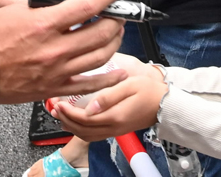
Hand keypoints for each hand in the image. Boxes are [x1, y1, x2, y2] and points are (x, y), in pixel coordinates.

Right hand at [0, 0, 129, 103]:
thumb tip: (70, 2)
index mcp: (45, 23)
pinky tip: (120, 72)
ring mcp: (57, 71)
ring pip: (100, 56)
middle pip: (101, 32)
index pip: (88, 4)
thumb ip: (47, 6)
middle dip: (116, 19)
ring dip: (114, 42)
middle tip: (118, 12)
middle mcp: (55, 48)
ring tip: (116, 33)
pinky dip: (108, 79)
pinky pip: (88, 84)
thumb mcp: (18, 8)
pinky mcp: (53, 88)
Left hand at [52, 60, 167, 141]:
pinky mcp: (117, 130)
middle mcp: (113, 127)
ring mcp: (115, 131)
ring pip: (86, 135)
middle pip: (82, 130)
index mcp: (115, 116)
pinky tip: (76, 121)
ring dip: (71, 126)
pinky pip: (94, 135)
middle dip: (65, 119)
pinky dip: (80, 130)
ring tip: (60, 115)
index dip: (68, 112)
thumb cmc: (150, 91)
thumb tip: (89, 107)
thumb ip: (108, 95)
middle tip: (54, 108)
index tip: (58, 102)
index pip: (84, 119)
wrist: (165, 105)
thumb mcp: (129, 86)